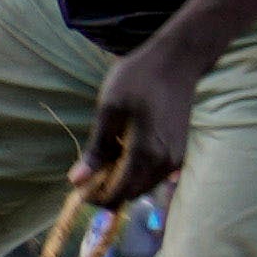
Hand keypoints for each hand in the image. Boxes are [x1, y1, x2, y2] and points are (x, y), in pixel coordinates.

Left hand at [79, 38, 207, 208]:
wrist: (179, 60)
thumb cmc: (140, 78)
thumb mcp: (110, 110)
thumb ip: (96, 148)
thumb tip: (77, 180)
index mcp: (147, 154)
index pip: (118, 193)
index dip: (96, 196)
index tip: (78, 188)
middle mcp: (166, 163)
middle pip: (131, 193)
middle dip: (108, 192)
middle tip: (87, 176)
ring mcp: (176, 158)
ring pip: (144, 186)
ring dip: (123, 183)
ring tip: (103, 163)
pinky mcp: (180, 151)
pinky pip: (155, 174)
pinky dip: (137, 173)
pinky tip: (123, 155)